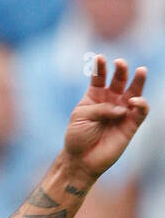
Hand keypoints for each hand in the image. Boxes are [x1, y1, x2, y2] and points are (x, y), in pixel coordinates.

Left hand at [62, 55, 148, 180]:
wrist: (80, 160)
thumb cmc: (77, 137)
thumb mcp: (81, 117)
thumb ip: (101, 108)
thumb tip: (122, 108)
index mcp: (95, 96)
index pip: (99, 77)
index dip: (100, 67)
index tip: (99, 57)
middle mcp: (111, 100)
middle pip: (119, 80)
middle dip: (121, 70)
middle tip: (120, 63)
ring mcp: (122, 111)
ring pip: (135, 92)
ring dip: (138, 81)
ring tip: (141, 71)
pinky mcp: (131, 124)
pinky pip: (141, 111)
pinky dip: (141, 104)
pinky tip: (134, 102)